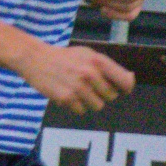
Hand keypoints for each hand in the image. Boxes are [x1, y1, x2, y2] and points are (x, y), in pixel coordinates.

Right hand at [16, 43, 134, 113]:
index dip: (126, 87)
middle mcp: (90, 74)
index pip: (124, 80)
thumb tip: (129, 80)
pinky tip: (68, 93)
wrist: (36, 59)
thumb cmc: (65, 58)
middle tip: (89, 85)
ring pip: (98, 106)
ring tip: (78, 90)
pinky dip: (75, 105)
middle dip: (103, 93)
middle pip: (111, 96)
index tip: (123, 89)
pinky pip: (81, 111)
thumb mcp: (87, 54)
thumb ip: (107, 67)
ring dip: (90, 101)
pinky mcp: (66, 98)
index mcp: (98, 61)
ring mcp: (78, 87)